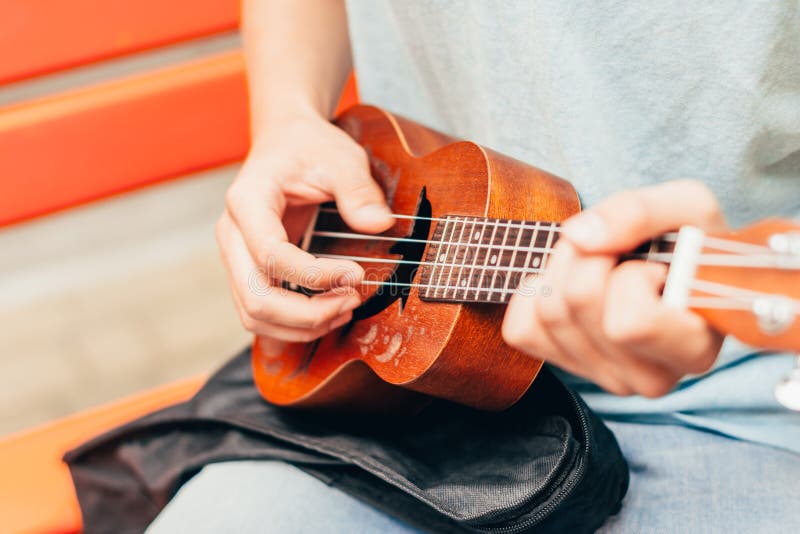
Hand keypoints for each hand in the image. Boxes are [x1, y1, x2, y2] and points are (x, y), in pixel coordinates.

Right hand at [217, 112, 393, 350]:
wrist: (285, 141)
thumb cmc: (309, 147)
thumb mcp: (340, 157)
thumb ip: (358, 190)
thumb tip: (379, 224)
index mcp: (247, 201)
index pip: (270, 255)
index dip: (314, 276)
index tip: (356, 274)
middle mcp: (231, 234)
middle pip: (255, 299)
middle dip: (307, 314)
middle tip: (352, 301)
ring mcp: (235, 257)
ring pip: (253, 315)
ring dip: (301, 325)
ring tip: (345, 309)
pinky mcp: (247, 271)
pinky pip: (260, 313)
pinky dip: (293, 324)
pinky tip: (329, 311)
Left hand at [502, 180, 726, 396]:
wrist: (672, 266)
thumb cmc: (688, 243)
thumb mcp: (688, 207)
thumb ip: (641, 212)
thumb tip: (578, 237)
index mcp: (694, 349)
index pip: (631, 323)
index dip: (632, 276)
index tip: (653, 264)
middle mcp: (652, 378)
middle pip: (579, 302)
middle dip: (588, 255)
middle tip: (617, 251)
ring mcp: (607, 379)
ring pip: (549, 313)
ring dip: (564, 267)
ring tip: (600, 265)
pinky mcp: (565, 368)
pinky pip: (520, 329)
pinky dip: (534, 294)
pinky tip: (571, 285)